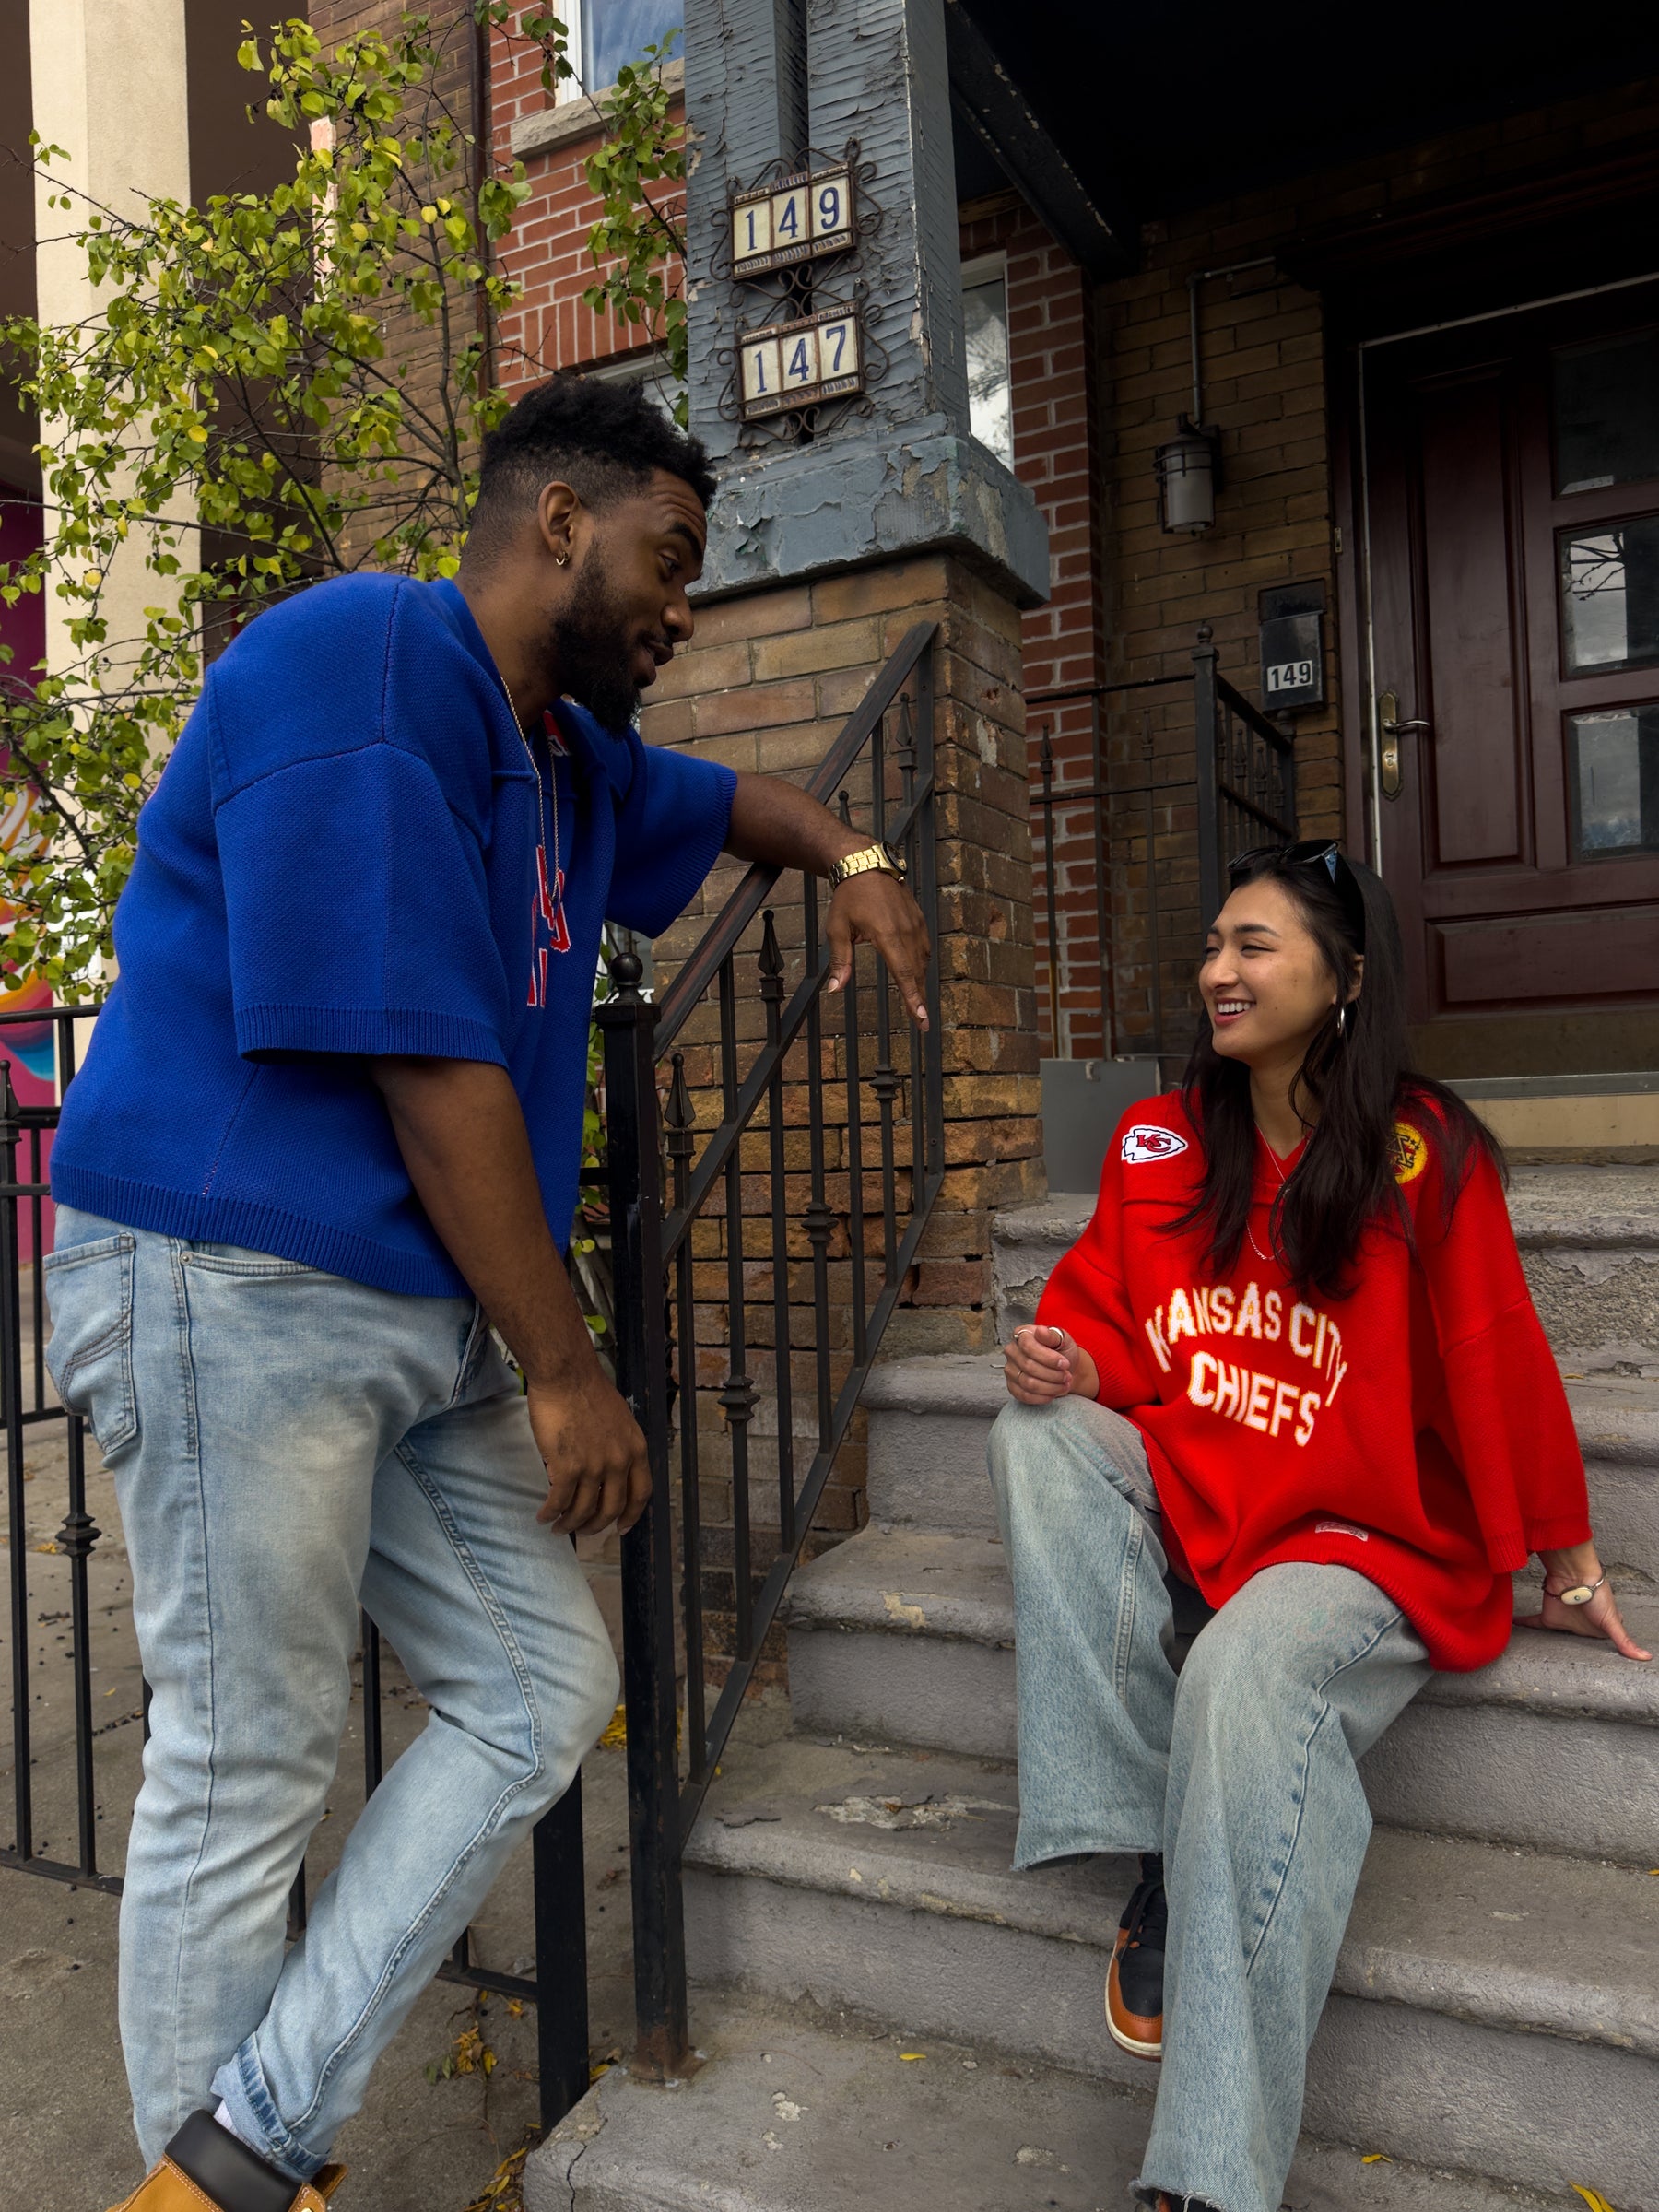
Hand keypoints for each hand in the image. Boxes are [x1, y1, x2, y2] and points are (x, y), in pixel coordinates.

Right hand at [529, 1363, 651, 1537]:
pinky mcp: (568, 1467)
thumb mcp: (620, 1419)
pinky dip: (551, 1513)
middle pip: (611, 1509)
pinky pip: (559, 1501)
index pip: (640, 1493)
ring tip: (558, 1528)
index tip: (622, 1528)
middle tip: (583, 1531)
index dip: (631, 1516)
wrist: (567, 1376)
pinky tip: (543, 1516)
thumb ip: (619, 1445)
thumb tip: (609, 1467)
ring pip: (583, 1510)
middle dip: (596, 1526)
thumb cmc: (588, 1391)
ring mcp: (594, 1467)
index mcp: (636, 1449)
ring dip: (570, 1524)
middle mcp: (619, 1462)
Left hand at [825, 871, 930, 1026]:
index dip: (912, 997)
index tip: (920, 1017)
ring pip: (922, 960)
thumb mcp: (838, 929)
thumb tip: (835, 990)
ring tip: (919, 1002)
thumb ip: (840, 962)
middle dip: (919, 998)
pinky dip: (922, 964)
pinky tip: (918, 974)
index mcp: (887, 934)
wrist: (864, 864)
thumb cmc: (848, 896)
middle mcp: (906, 930)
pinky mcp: (918, 918)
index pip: (903, 973)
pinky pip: (924, 947)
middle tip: (922, 1022)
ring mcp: (915, 923)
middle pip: (917, 972)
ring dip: (921, 982)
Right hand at [1003, 1323, 1097, 1404]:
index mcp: (1021, 1334)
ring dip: (1050, 1387)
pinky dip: (1042, 1397)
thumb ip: (1052, 1335)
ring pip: (1028, 1383)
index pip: (1028, 1346)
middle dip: (1053, 1374)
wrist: (1064, 1369)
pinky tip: (1054, 1393)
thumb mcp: (1063, 1339)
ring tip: (1064, 1385)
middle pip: (1029, 1366)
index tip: (1065, 1363)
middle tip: (1067, 1376)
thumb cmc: (1062, 1352)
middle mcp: (1011, 1351)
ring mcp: (1010, 1370)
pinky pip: (1024, 1396)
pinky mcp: (1012, 1386)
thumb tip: (1041, 1331)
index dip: (1048, 1358)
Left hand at [1516, 1543, 1650, 1661]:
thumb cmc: (1598, 1595)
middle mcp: (1579, 1624)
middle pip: (1576, 1637)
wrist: (1576, 1576)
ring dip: (1546, 1642)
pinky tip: (1513, 1625)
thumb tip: (1646, 1658)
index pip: (1602, 1638)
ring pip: (1554, 1634)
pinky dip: (1523, 1623)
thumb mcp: (1613, 1621)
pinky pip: (1533, 1622)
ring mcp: (1563, 1620)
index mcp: (1598, 1627)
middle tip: (1564, 1663)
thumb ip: (1624, 1641)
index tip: (1599, 1663)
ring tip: (1538, 1654)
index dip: (1602, 1644)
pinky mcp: (1548, 1616)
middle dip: (1572, 1646)